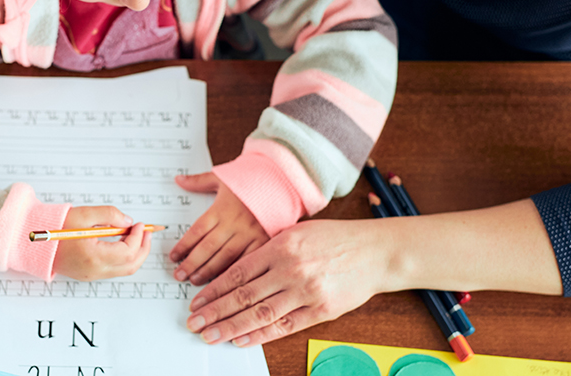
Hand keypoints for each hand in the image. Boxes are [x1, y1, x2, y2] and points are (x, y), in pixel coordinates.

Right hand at [52, 206, 151, 281]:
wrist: (34, 242)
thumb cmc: (55, 228)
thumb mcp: (84, 215)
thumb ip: (109, 215)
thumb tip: (127, 221)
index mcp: (93, 257)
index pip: (127, 252)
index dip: (138, 237)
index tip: (139, 224)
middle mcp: (94, 270)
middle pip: (131, 266)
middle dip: (143, 248)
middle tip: (146, 232)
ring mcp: (91, 275)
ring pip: (124, 270)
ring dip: (135, 253)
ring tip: (136, 235)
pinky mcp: (89, 274)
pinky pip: (114, 270)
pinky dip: (124, 258)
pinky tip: (123, 242)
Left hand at [169, 172, 269, 284]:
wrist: (282, 181)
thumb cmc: (251, 179)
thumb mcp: (223, 177)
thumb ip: (199, 181)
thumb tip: (179, 179)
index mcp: (221, 208)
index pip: (197, 231)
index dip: (183, 246)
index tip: (173, 257)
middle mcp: (234, 223)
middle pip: (208, 247)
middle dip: (191, 263)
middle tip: (179, 275)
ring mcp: (250, 234)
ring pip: (225, 257)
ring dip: (209, 271)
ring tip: (195, 281)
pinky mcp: (264, 242)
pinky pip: (247, 261)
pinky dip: (235, 272)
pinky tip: (224, 282)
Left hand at [184, 218, 383, 346]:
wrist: (375, 251)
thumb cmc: (335, 238)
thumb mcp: (297, 231)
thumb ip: (268, 248)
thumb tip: (238, 269)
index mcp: (281, 246)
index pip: (238, 272)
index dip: (214, 289)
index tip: (196, 301)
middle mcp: (290, 269)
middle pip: (243, 296)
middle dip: (215, 311)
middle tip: (195, 323)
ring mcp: (306, 291)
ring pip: (260, 314)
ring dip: (231, 327)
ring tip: (211, 335)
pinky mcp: (321, 310)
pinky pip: (285, 326)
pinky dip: (261, 334)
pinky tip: (242, 339)